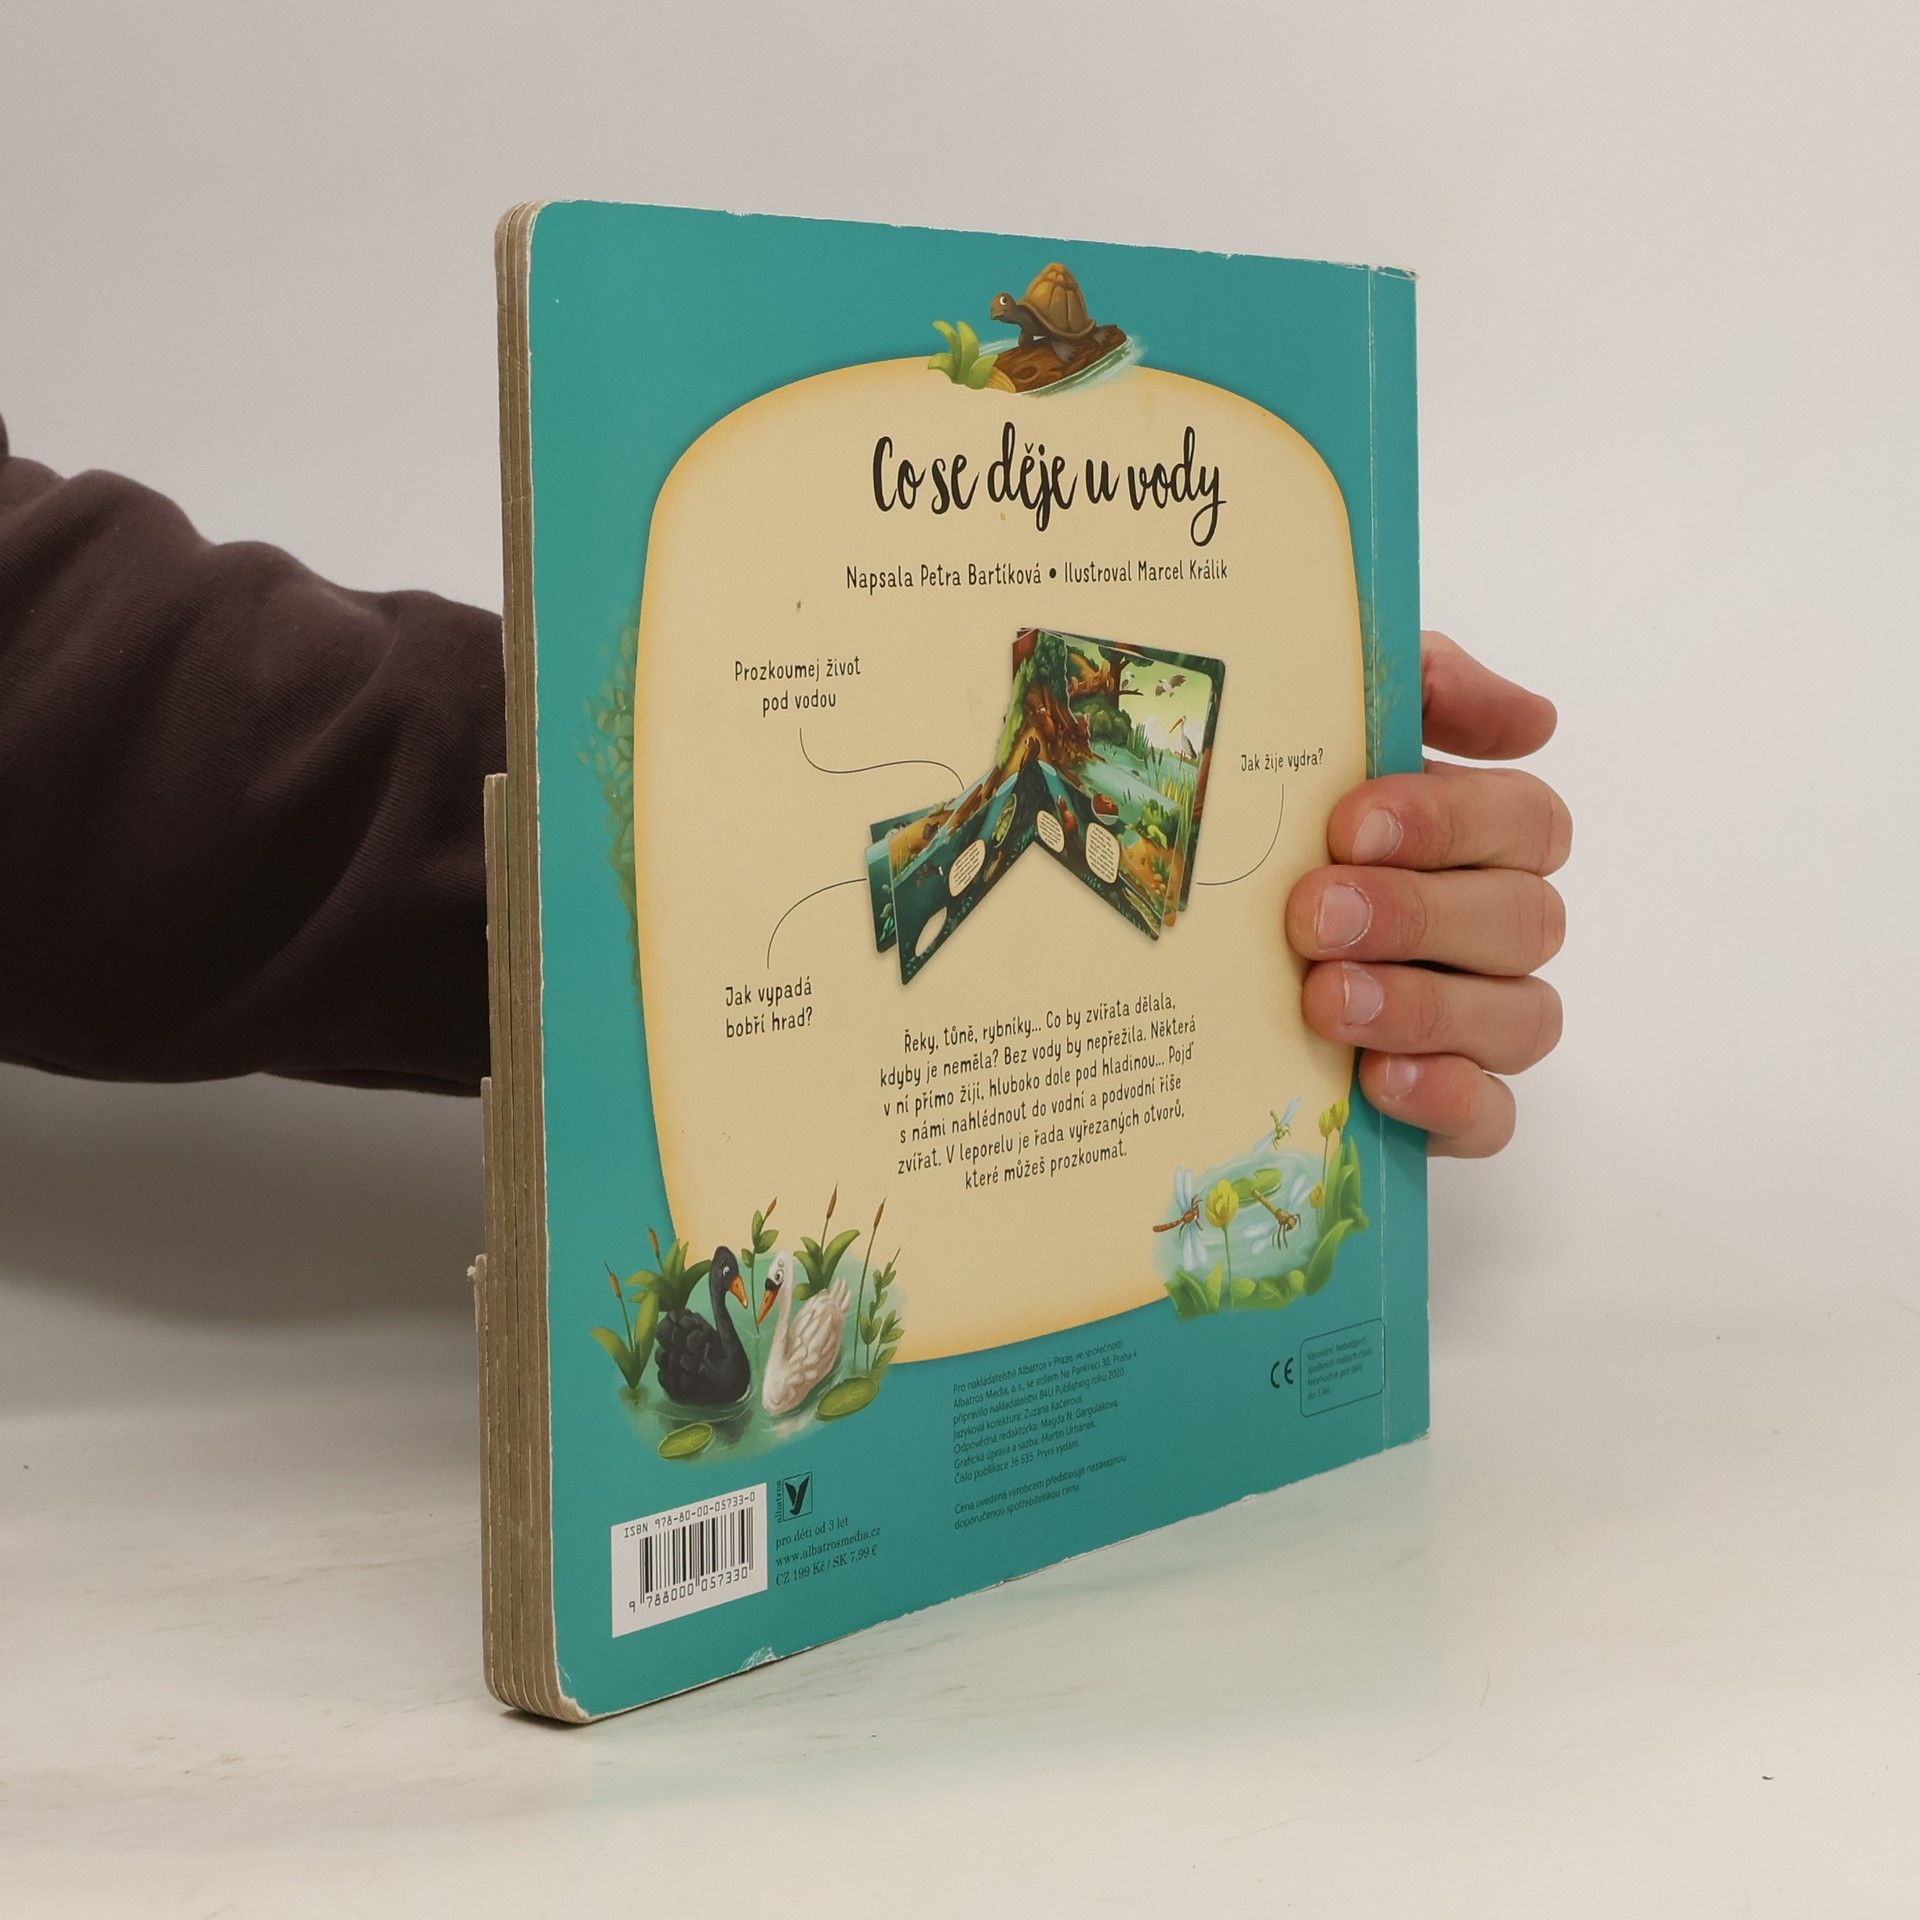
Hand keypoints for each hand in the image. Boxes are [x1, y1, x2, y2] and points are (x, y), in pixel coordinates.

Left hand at [1286, 632, 1568, 1156]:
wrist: (1178, 948)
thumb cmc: (1265, 822)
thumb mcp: (1318, 722)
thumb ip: (1416, 686)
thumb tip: (1533, 719)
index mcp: (1476, 835)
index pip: (1526, 821)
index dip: (1451, 821)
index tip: (1351, 823)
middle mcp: (1492, 926)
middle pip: (1526, 919)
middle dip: (1420, 913)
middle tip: (1315, 913)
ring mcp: (1478, 1021)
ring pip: (1522, 1018)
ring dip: (1424, 1005)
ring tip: (1326, 997)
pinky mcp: (1448, 1105)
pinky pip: (1492, 1116)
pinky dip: (1446, 1098)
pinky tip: (1377, 1080)